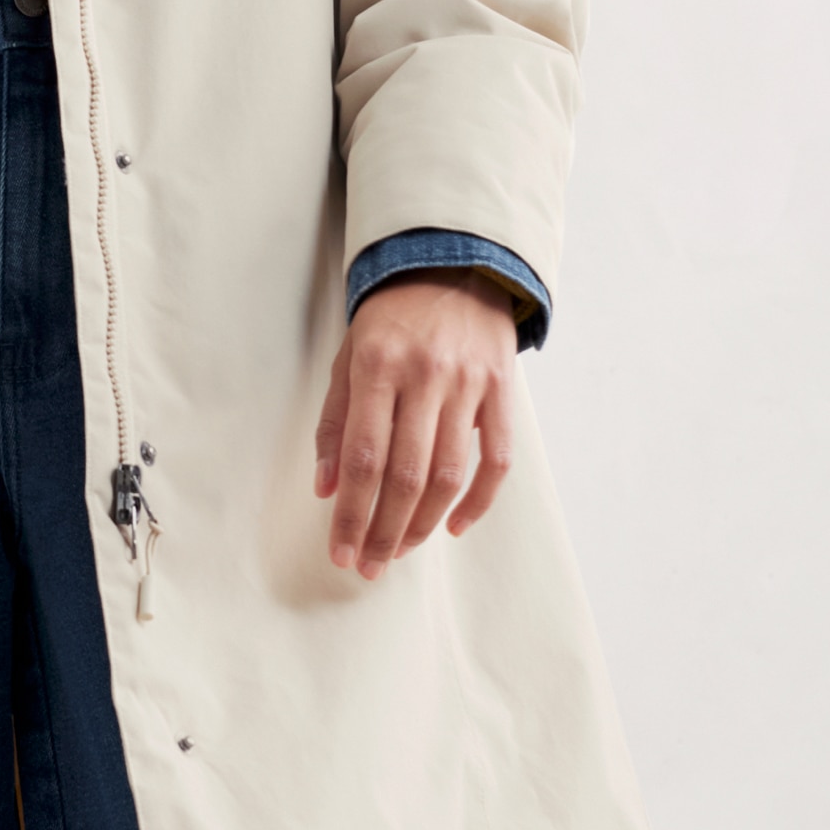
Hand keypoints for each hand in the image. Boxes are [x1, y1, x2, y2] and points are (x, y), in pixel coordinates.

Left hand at [313, 271, 517, 577]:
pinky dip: (478, 502)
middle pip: (404, 476)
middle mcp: (424, 376)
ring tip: (402, 550)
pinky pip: (496, 459)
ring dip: (423, 524)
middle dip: (384, 531)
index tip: (341, 551)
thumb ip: (335, 423)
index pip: (362, 458)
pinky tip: (453, 526)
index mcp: (377, 366)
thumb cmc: (390, 320)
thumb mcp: (347, 359)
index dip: (351, 514)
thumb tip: (327, 488)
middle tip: (370, 565)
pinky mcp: (502, 389)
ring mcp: (468, 384)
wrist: (451, 264)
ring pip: (448, 474)